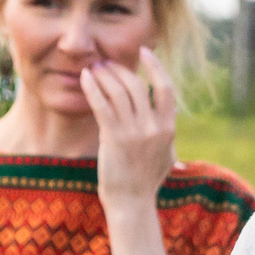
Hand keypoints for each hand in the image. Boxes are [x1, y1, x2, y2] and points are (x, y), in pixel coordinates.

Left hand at [87, 48, 178, 210]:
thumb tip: (170, 116)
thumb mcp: (166, 154)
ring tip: (94, 68)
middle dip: (120, 69)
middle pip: (137, 86)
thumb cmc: (146, 180)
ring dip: (105, 75)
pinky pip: (102, 105)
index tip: (144, 51)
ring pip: (119, 92)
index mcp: (169, 128)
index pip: (166, 88)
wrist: (132, 203)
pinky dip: (93, 88)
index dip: (155, 66)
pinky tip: (85, 79)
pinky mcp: (115, 139)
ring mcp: (135, 133)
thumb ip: (167, 133)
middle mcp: (154, 128)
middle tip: (106, 62)